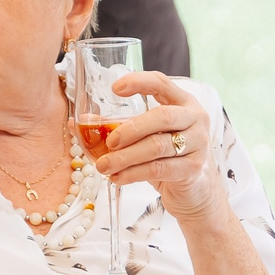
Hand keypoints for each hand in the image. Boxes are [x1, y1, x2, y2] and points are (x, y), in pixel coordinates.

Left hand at [96, 72, 222, 220]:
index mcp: (183, 102)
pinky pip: (159, 169)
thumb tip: (76, 123)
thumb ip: (117, 127)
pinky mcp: (193, 169)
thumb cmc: (169, 157)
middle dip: (130, 128)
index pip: (162, 83)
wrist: (197, 192)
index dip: (139, 82)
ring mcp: (198, 144)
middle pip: (162, 116)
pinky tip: (118, 177)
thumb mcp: (147, 138)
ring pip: (157, 146)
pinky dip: (134, 174)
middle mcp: (195, 119)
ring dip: (126, 157)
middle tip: (108, 142)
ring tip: (103, 166)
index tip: (114, 88)